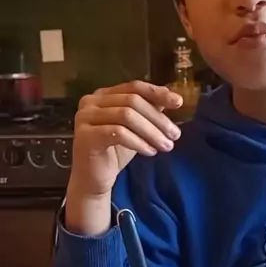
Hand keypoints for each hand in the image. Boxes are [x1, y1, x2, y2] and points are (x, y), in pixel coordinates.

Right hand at [70, 81, 182, 196]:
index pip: (134, 87)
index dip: (157, 93)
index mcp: (104, 95)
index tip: (178, 103)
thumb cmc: (115, 152)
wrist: (94, 179)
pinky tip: (150, 152)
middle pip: (132, 101)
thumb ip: (149, 111)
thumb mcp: (137, 129)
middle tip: (175, 135)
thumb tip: (173, 98)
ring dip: (151, 132)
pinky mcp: (85, 136)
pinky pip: (118, 133)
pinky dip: (138, 142)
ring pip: (126, 116)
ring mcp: (85, 117)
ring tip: (166, 146)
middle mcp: (91, 101)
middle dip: (158, 119)